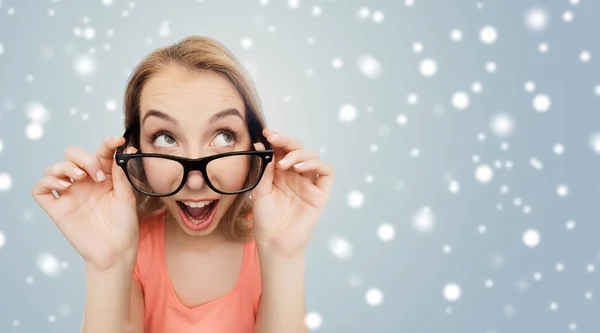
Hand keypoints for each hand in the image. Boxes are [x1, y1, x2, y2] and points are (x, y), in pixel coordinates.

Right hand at [31, 136, 138, 270]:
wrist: (116, 251)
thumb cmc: (125, 225)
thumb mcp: (127, 196)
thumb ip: (121, 174)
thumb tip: (122, 152)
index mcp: (103, 177)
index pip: (100, 153)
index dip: (107, 143)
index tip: (118, 141)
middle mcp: (84, 183)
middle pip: (72, 154)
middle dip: (84, 157)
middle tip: (98, 173)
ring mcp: (69, 195)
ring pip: (53, 168)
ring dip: (66, 166)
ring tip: (81, 178)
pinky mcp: (57, 209)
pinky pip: (40, 189)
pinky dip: (47, 181)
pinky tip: (64, 186)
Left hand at [250, 128, 334, 257]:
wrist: (274, 243)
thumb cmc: (265, 220)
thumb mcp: (260, 191)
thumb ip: (265, 170)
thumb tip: (263, 147)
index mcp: (281, 174)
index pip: (283, 150)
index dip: (277, 140)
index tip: (267, 133)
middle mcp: (296, 176)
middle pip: (298, 149)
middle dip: (287, 141)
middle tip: (275, 140)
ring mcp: (309, 184)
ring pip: (313, 156)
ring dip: (299, 153)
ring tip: (285, 163)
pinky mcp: (321, 193)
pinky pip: (327, 172)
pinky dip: (316, 164)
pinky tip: (300, 168)